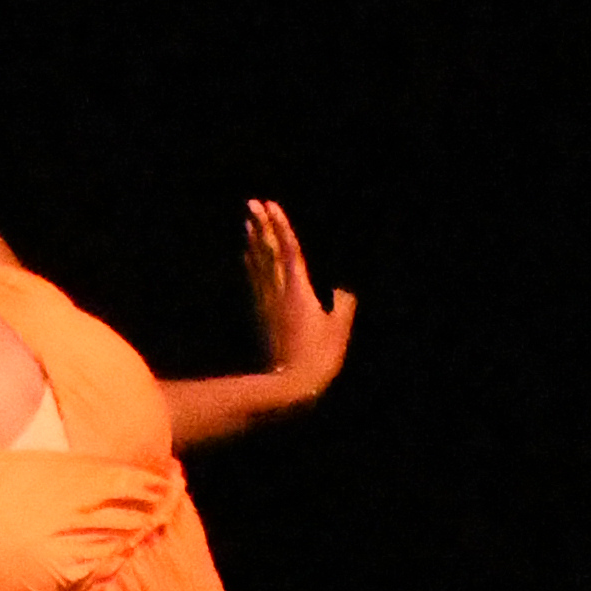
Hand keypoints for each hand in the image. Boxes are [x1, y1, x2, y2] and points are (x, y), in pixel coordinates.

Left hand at [244, 200, 356, 403]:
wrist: (288, 386)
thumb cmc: (318, 358)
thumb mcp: (338, 330)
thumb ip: (342, 306)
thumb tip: (342, 291)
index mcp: (298, 290)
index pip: (288, 249)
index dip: (280, 226)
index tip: (270, 205)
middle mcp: (279, 293)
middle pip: (268, 252)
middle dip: (261, 226)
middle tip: (252, 204)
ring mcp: (268, 305)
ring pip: (258, 266)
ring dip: (254, 242)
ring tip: (248, 223)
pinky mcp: (262, 317)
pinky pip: (256, 283)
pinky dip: (252, 266)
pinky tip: (247, 258)